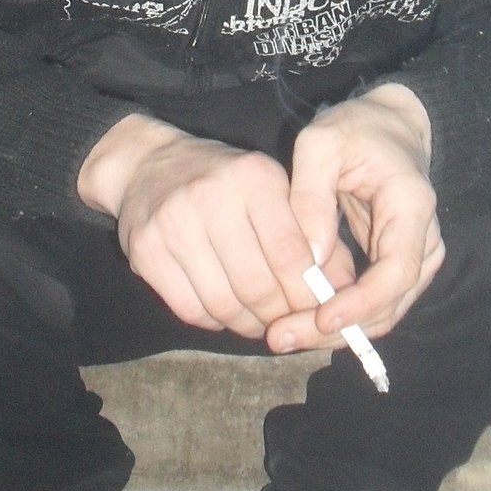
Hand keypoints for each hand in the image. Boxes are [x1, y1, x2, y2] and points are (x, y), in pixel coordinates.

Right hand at [77, 114, 354, 341]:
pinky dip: (215, 321)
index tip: (317, 309)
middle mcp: (212, 196)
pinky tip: (225, 311)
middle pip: (258, 285)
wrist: (150, 166)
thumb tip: (343, 287)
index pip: (291, 254)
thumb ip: (310, 232)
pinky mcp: (146, 251)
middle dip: (280, 315)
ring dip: (248, 324)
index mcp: (253, 176)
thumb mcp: (271, 188)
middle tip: (289, 324)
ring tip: (260, 321)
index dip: (308, 293)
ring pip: (224, 304)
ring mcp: (174, 224)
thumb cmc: (225, 181)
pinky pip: (190, 310)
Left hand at [265, 84, 443, 355]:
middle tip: (281, 337)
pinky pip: (372, 305)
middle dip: (335, 329)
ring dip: (334, 332)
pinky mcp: (397, 267)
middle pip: (387, 305)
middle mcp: (424, 241)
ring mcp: (415, 258)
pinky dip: (339, 318)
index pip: (397, 272)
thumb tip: (309, 256)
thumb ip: (311, 195)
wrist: (389, 125)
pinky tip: (299, 321)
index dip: (361, 303)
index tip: (321, 318)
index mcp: (412, 206)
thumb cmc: (355, 129)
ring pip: (381, 314)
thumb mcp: (321, 143)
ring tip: (283, 334)